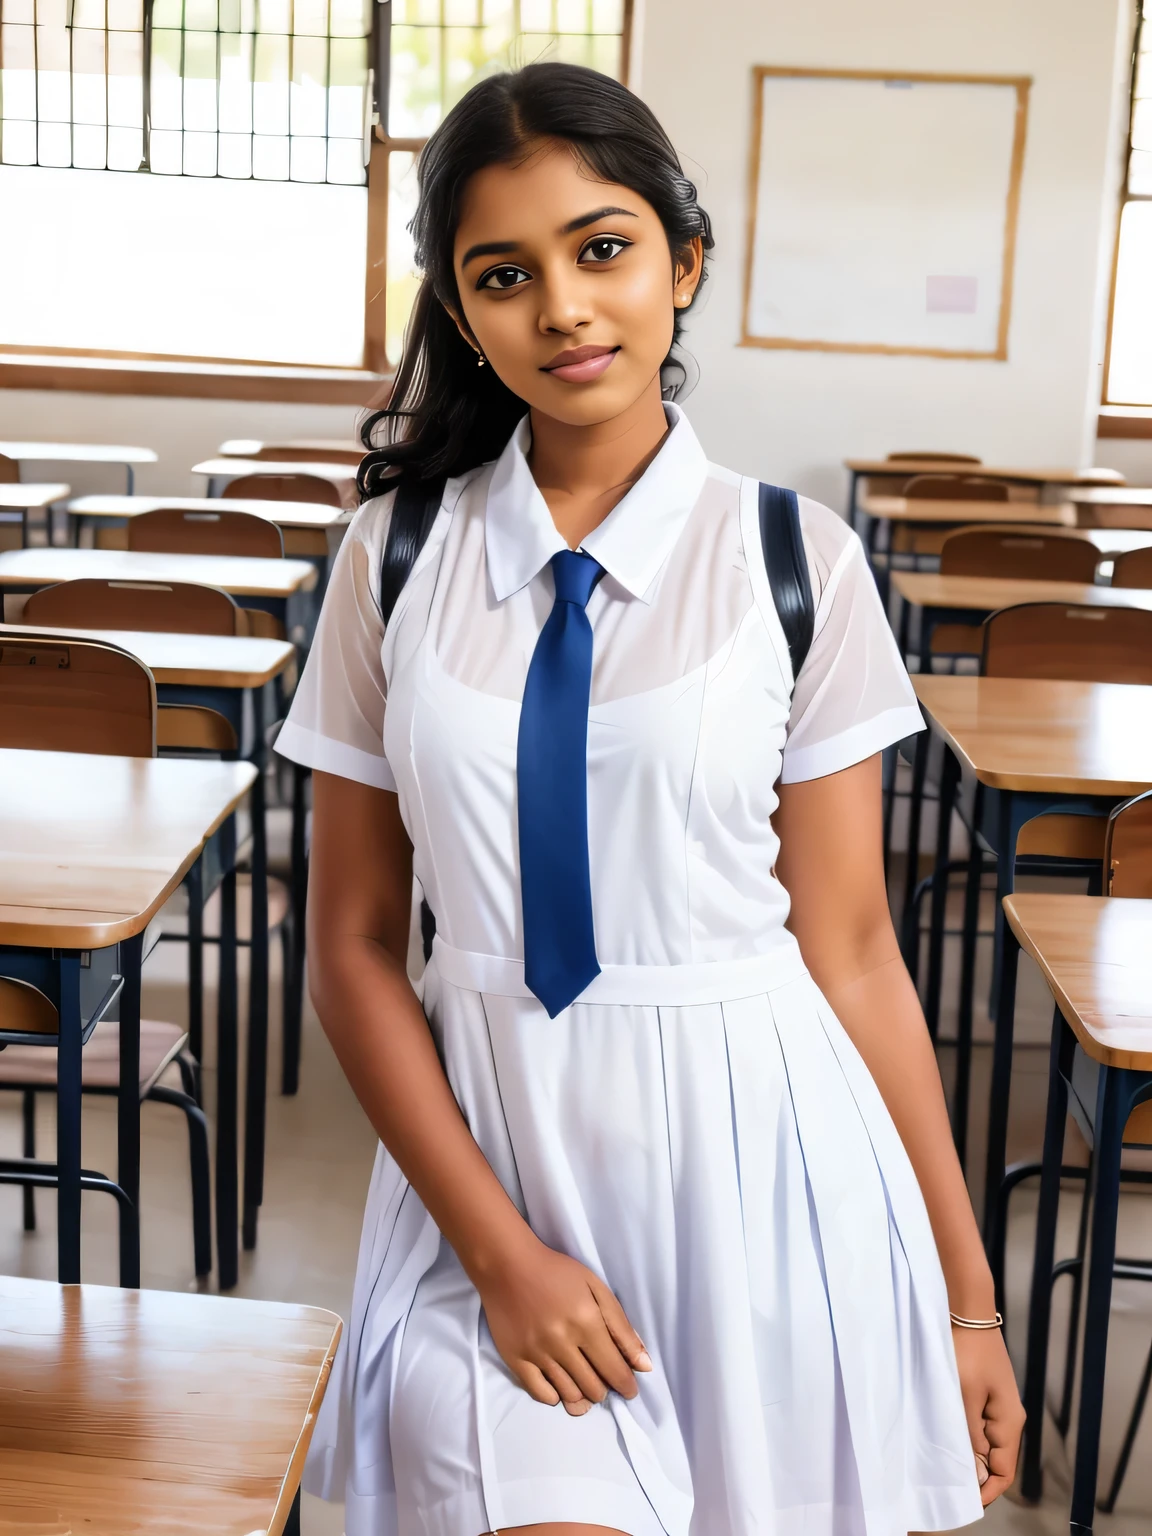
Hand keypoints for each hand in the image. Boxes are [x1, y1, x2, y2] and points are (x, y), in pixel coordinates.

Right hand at [475, 1237, 651, 1415]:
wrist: (507, 1264)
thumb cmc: (557, 1272)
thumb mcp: (596, 1288)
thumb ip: (622, 1327)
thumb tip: (644, 1365)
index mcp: (587, 1322)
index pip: (615, 1371)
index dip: (627, 1385)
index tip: (629, 1389)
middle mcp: (562, 1342)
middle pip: (594, 1388)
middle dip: (606, 1389)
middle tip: (604, 1379)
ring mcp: (537, 1353)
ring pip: (570, 1395)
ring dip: (584, 1396)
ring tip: (587, 1385)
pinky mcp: (516, 1360)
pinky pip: (542, 1394)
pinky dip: (557, 1396)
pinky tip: (562, 1386)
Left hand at [952, 1324, 1025, 1503]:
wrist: (969, 1313)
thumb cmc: (966, 1352)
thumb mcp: (965, 1396)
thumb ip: (969, 1434)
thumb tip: (976, 1472)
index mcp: (1009, 1421)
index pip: (1004, 1471)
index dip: (987, 1490)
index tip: (963, 1501)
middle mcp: (1009, 1418)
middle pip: (996, 1460)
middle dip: (975, 1474)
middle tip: (944, 1483)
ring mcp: (998, 1405)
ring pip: (986, 1444)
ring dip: (968, 1455)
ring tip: (941, 1462)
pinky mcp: (986, 1394)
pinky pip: (979, 1425)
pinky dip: (965, 1436)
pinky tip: (945, 1435)